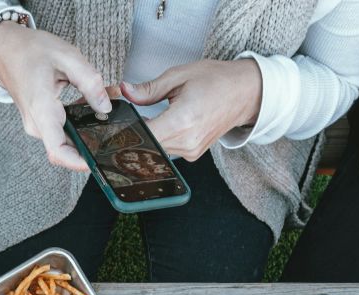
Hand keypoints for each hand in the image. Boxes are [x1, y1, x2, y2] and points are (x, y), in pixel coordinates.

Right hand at [0, 21, 110, 171]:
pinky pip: (62, 132)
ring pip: (66, 140)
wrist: (4, 50)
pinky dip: (79, 123)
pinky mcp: (40, 123)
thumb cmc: (30, 51)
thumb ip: (90, 81)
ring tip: (104, 108)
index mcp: (41, 109)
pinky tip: (90, 106)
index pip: (58, 151)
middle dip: (92, 140)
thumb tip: (106, 107)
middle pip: (67, 148)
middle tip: (115, 126)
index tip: (98, 161)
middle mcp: (37, 124)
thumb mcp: (66, 56)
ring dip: (87, 130)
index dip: (79, 162)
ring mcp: (37, 125)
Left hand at [123, 59, 262, 162]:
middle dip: (133, 133)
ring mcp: (191, 151)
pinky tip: (157, 127)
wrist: (245, 93)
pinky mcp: (192, 154)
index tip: (114, 124)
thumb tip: (125, 92)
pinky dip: (158, 140)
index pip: (142, 135)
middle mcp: (187, 141)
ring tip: (143, 120)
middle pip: (146, 145)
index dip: (125, 131)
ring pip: (154, 150)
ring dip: (145, 137)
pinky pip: (166, 150)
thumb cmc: (216, 80)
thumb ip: (149, 89)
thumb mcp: (179, 76)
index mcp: (183, 120)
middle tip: (125, 120)